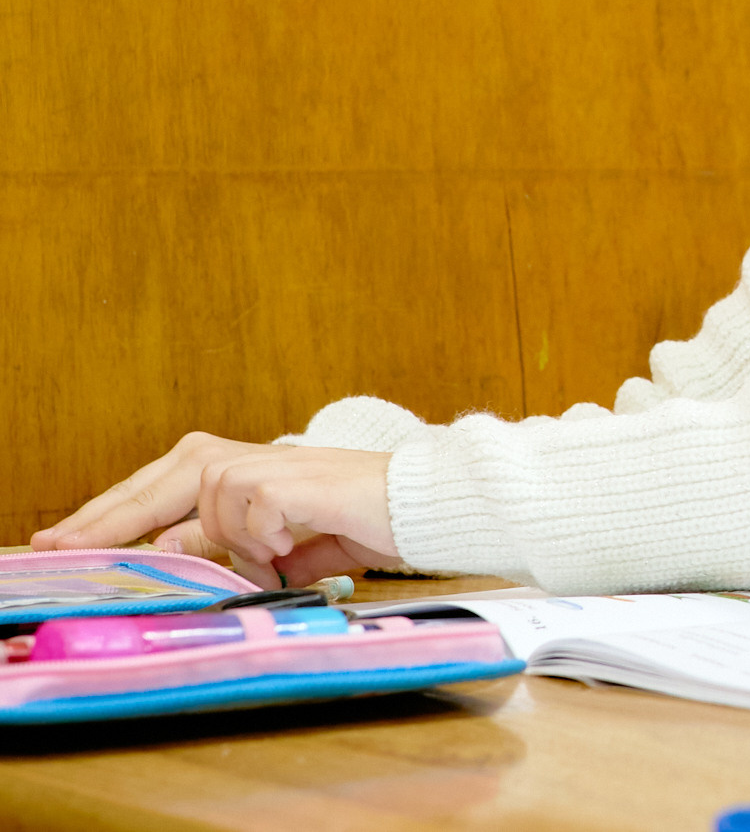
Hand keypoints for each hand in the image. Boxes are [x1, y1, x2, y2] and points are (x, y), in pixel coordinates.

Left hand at [31, 434, 403, 584]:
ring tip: (282, 555)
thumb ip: (233, 546)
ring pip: (210, 499)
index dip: (111, 511)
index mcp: (248, 469)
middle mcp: (253, 457)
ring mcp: (272, 463)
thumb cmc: (365, 522)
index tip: (62, 538)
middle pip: (166, 476)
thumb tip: (172, 549)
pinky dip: (263, 534)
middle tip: (60, 544)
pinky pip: (248, 508)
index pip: (163, 484)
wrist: (424, 505)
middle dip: (110, 513)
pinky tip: (292, 543)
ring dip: (234, 539)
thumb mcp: (286, 546)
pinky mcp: (294, 477)